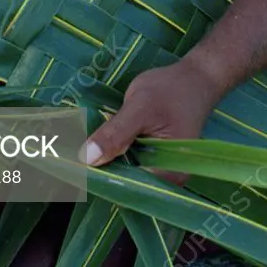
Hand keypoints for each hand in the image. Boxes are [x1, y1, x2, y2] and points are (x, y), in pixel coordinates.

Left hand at [78, 57, 219, 185]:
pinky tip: (99, 143)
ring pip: (125, 172)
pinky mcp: (154, 157)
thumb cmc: (172, 90)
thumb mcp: (140, 107)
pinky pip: (130, 161)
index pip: (127, 189)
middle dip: (100, 170)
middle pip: (125, 183)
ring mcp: (161, 169)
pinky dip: (115, 152)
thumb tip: (85, 159)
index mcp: (168, 175)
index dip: (100, 179)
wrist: (195, 77)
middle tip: (70, 157)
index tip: (73, 168)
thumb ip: (115, 134)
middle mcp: (166, 179)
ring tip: (80, 150)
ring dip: (106, 161)